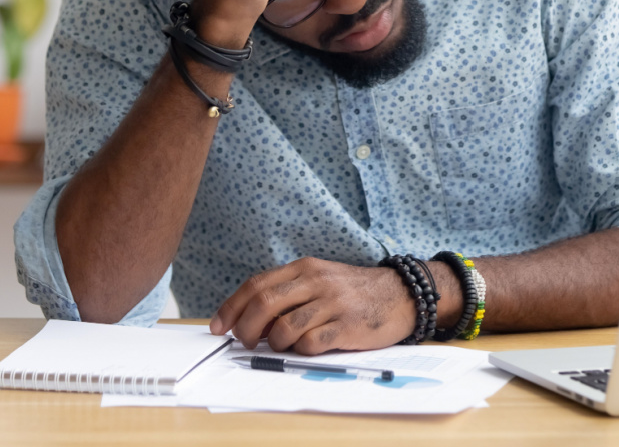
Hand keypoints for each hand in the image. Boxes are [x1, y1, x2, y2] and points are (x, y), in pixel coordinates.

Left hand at [209, 257, 416, 354]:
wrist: (400, 294)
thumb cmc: (353, 291)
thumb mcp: (319, 280)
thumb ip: (288, 293)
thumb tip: (250, 320)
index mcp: (304, 268)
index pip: (256, 284)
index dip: (231, 307)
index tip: (217, 326)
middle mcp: (315, 281)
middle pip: (264, 304)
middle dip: (245, 328)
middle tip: (244, 342)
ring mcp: (332, 303)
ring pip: (284, 327)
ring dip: (273, 343)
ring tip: (280, 346)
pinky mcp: (346, 326)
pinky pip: (311, 343)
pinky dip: (300, 350)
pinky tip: (306, 348)